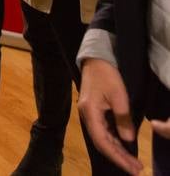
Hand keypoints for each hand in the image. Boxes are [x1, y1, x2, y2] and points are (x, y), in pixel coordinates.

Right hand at [77, 58, 140, 172]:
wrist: (96, 60)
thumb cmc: (107, 75)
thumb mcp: (119, 95)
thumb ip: (123, 118)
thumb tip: (128, 139)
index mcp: (90, 113)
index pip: (103, 141)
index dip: (117, 157)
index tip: (132, 167)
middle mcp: (87, 117)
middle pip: (102, 143)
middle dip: (119, 157)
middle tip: (137, 169)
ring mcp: (89, 115)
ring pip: (103, 138)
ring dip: (117, 151)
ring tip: (133, 162)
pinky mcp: (94, 112)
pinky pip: (104, 131)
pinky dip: (115, 141)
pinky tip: (124, 146)